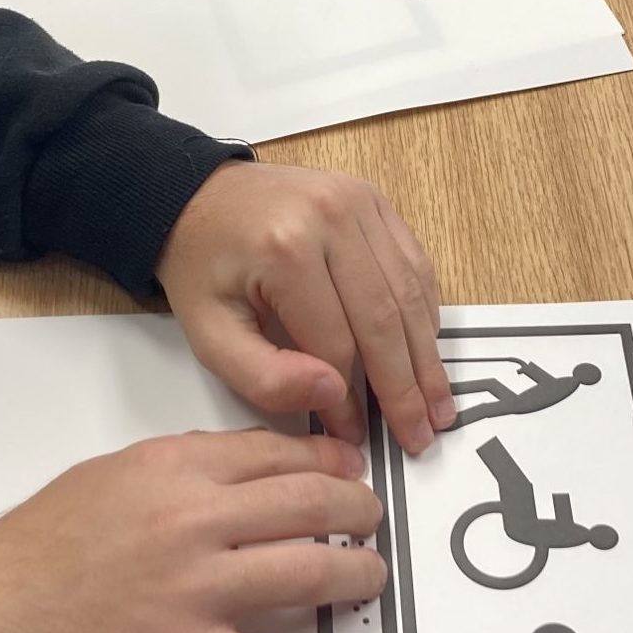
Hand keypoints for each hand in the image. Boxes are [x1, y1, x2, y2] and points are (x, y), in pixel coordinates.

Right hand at [0, 431, 386, 632]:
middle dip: (358, 510)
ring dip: (359, 573)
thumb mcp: (112, 475)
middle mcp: (190, 521)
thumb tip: (259, 469)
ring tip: (368, 576)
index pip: (276, 452)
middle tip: (371, 519)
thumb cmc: (41, 550)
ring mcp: (195, 593)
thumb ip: (185, 467)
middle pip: (309, 503)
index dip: (327, 462)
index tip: (348, 472)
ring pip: (313, 571)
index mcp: (169, 469)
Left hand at [156, 162, 451, 454]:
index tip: (357, 436)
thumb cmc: (203, 268)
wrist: (196, 197)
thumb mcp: (210, 335)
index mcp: (287, 251)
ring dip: (426, 356)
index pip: (338, 345)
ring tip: (436, 405)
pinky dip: (424, 312)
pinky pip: (414, 264)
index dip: (353, 401)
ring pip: (409, 294)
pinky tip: (425, 350)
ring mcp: (358, 202)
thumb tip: (334, 397)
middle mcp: (332, 218)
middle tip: (420, 435)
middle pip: (384, 320)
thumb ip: (265, 378)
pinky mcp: (372, 199)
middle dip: (406, 387)